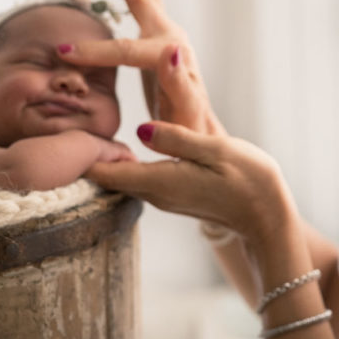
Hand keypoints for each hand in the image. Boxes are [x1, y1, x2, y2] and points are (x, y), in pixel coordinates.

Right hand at [59, 0, 223, 136]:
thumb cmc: (189, 132)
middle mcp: (172, 39)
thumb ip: (179, 84)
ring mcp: (168, 37)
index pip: (126, 49)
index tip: (64, 52)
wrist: (201, 135)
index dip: (94, 51)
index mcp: (171, 58)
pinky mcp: (161, 41)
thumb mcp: (185, 114)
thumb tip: (173, 52)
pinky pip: (148, 4)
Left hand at [86, 121, 294, 250]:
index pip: (103, 172)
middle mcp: (155, 194)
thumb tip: (140, 129)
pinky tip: (128, 144)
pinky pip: (138, 179)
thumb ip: (177, 138)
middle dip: (88, 153)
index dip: (82, 151)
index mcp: (160, 181)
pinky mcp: (173, 195)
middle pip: (105, 177)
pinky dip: (126, 163)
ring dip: (107, 158)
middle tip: (71, 121)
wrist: (269, 217)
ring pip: (121, 178)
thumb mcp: (216, 150)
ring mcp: (163, 197)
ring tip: (92, 130)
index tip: (69, 126)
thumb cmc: (249, 180)